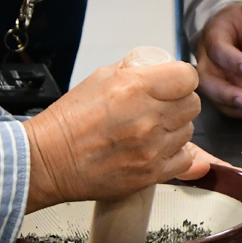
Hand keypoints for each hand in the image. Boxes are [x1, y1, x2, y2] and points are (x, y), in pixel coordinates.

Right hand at [22, 57, 202, 210]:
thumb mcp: (101, 77)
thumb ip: (137, 70)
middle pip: (192, 104)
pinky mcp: (150, 174)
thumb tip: (162, 68)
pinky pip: (184, 161)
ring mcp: (151, 149)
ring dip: (174, 129)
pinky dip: (174, 155)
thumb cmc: (70, 119)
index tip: (174, 83)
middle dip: (179, 102)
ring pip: (188, 132)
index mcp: (135, 88)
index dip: (181, 79)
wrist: (49, 160)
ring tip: (151, 129)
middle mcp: (147, 118)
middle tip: (161, 106)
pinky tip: (155, 149)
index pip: (187, 77)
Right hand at [196, 3, 241, 119]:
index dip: (232, 60)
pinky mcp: (224, 91)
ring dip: (233, 107)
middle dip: (225, 93)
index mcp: (215, 33)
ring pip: (214, 96)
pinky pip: (227, 105)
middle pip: (206, 78)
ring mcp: (214, 77)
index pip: (217, 48)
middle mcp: (208, 57)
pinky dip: (241, 112)